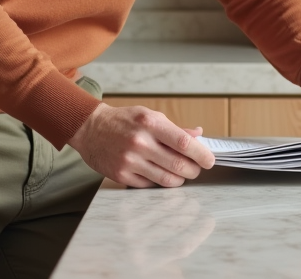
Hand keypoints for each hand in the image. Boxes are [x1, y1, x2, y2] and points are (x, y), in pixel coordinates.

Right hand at [68, 103, 215, 187]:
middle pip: (178, 165)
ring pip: (167, 179)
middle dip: (193, 170)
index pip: (183, 143)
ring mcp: (130, 161)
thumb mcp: (150, 116)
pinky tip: (159, 174)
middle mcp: (140, 142)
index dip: (201, 154)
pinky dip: (160, 182)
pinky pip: (150, 185)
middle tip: (196, 169)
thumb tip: (198, 135)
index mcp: (150, 123)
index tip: (209, 160)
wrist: (90, 128)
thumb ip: (174, 128)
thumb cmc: (124, 121)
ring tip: (181, 173)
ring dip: (180, 179)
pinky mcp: (122, 175)